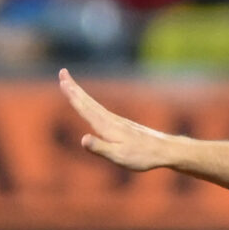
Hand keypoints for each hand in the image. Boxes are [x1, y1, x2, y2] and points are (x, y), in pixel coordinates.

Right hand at [58, 69, 179, 171]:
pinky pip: (100, 111)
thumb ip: (100, 148)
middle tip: (62, 72)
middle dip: (74, 88)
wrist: (166, 150)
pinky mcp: (122, 124)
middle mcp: (111, 120)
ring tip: (70, 85)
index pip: (85, 108)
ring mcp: (117, 121)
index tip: (62, 81)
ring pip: (94, 105)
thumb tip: (83, 139)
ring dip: (80, 94)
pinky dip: (91, 104)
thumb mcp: (119, 156)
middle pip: (88, 101)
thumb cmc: (143, 156)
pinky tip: (89, 105)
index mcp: (107, 126)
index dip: (72, 95)